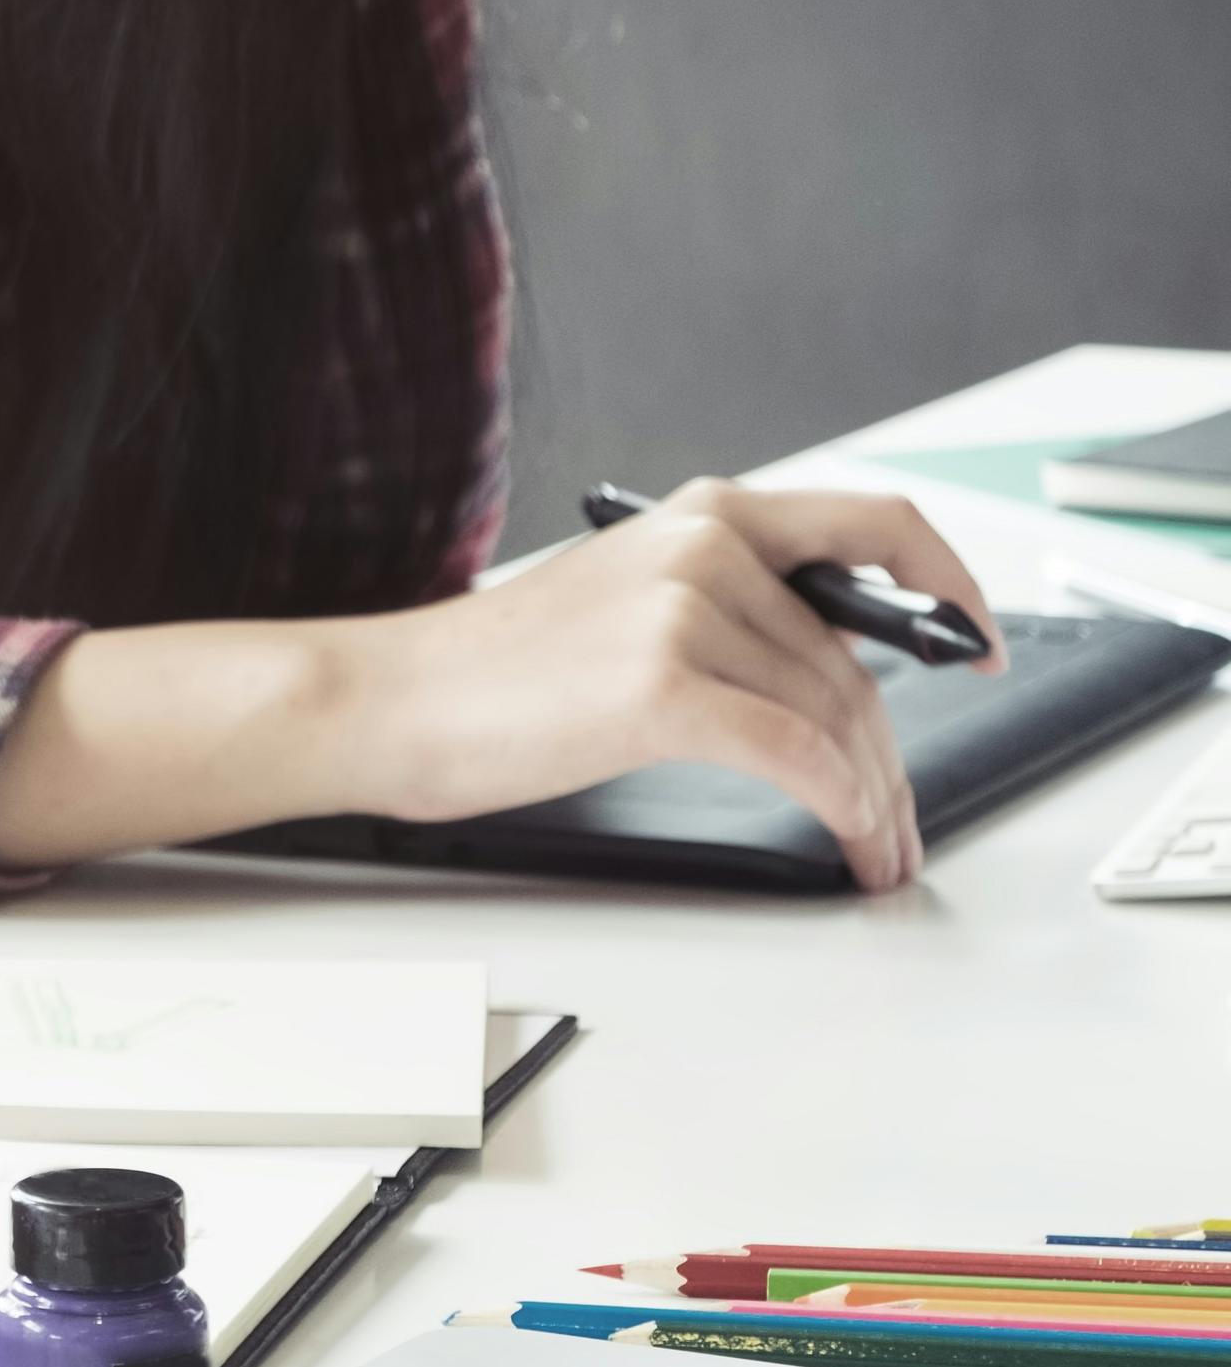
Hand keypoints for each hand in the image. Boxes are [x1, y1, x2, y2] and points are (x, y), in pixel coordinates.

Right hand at [332, 479, 1002, 890]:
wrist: (388, 700)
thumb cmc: (490, 673)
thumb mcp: (621, 602)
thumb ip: (725, 609)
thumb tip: (831, 680)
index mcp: (700, 517)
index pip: (875, 524)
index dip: (952, 583)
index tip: (979, 642)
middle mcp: (704, 546)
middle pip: (855, 661)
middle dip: (896, 754)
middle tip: (908, 818)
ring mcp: (684, 610)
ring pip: (834, 715)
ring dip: (874, 798)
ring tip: (876, 849)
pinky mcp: (662, 686)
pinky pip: (795, 754)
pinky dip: (838, 805)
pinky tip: (846, 835)